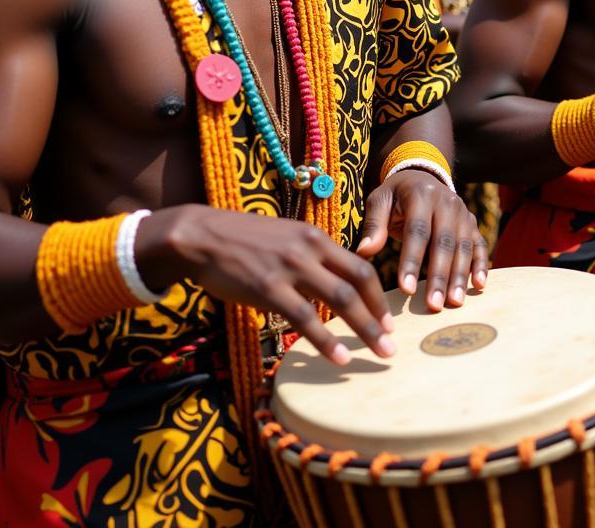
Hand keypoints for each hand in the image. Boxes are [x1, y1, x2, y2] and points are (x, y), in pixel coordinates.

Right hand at [136, 205, 393, 365]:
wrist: (202, 236)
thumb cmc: (243, 240)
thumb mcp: (285, 237)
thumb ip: (310, 256)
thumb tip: (333, 282)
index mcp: (315, 237)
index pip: (360, 266)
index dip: (378, 295)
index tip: (388, 319)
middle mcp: (309, 249)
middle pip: (357, 284)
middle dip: (379, 317)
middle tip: (392, 344)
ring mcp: (290, 268)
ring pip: (339, 300)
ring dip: (364, 330)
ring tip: (379, 354)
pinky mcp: (268, 288)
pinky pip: (305, 318)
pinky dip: (326, 341)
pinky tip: (339, 358)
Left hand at [356, 170, 487, 311]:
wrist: (422, 176)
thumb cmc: (396, 195)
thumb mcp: (379, 200)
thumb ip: (374, 225)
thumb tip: (363, 253)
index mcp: (421, 195)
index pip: (417, 231)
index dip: (412, 261)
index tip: (406, 290)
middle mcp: (447, 202)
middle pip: (444, 242)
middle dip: (439, 275)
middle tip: (434, 305)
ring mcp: (463, 213)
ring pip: (463, 247)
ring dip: (460, 277)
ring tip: (454, 303)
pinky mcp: (472, 224)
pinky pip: (479, 245)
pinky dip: (481, 265)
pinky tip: (479, 285)